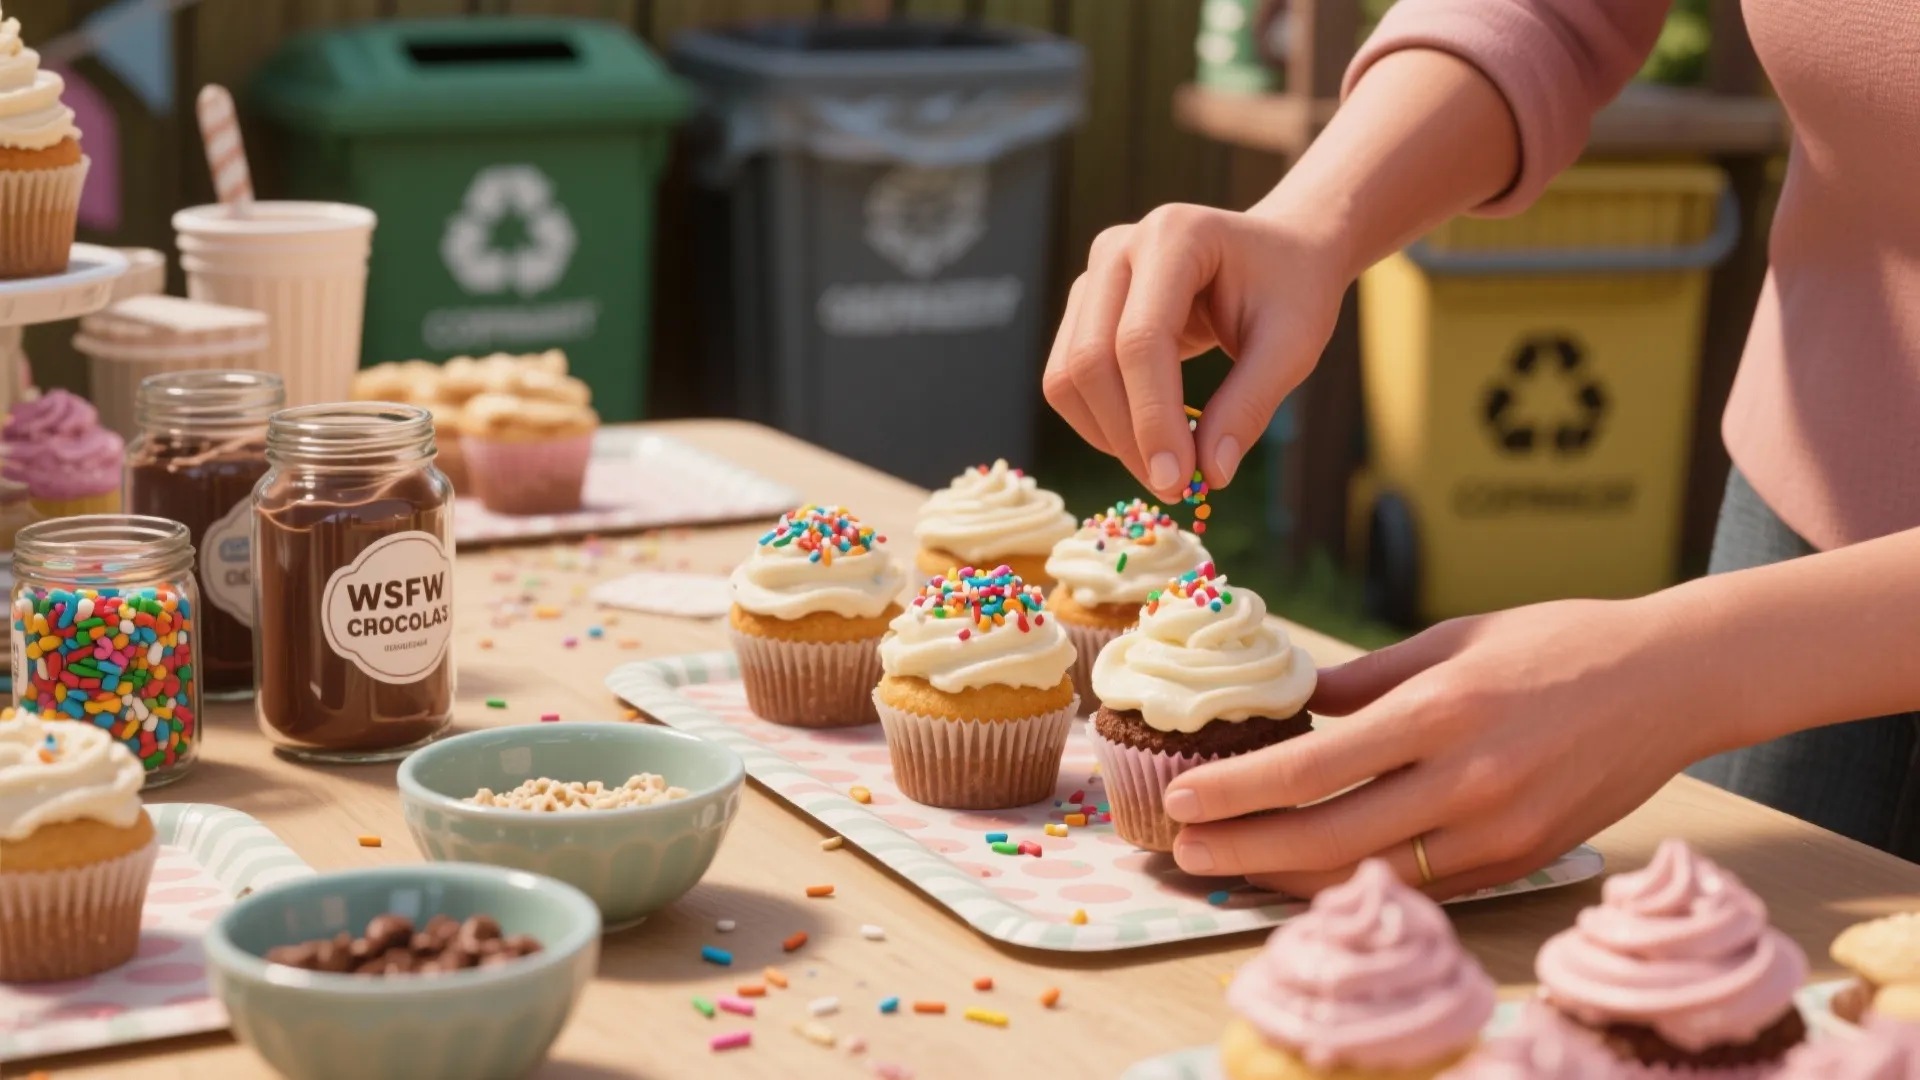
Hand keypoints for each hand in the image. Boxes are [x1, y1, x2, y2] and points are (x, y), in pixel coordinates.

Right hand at [1041, 204, 1350, 502]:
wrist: (1281, 252)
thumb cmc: (1292, 290)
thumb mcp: (1293, 345)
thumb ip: (1250, 405)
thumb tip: (1209, 475)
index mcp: (1175, 236)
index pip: (1141, 340)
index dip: (1152, 418)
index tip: (1178, 481)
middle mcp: (1118, 248)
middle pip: (1091, 359)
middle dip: (1127, 436)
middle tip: (1173, 488)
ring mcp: (1093, 277)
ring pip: (1067, 375)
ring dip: (1108, 436)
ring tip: (1163, 469)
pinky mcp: (1084, 308)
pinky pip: (1068, 379)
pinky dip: (1100, 424)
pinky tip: (1145, 443)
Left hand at [1161, 598, 1717, 897]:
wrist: (1671, 681)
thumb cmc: (1557, 643)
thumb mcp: (1454, 638)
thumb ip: (1368, 680)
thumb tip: (1294, 702)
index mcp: (1440, 710)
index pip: (1313, 768)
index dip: (1238, 791)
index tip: (1182, 799)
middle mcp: (1466, 780)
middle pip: (1327, 837)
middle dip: (1243, 849)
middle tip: (1182, 850)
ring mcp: (1497, 831)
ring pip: (1368, 875)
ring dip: (1287, 878)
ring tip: (1229, 867)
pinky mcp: (1520, 859)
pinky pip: (1421, 886)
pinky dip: (1355, 883)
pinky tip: (1307, 874)